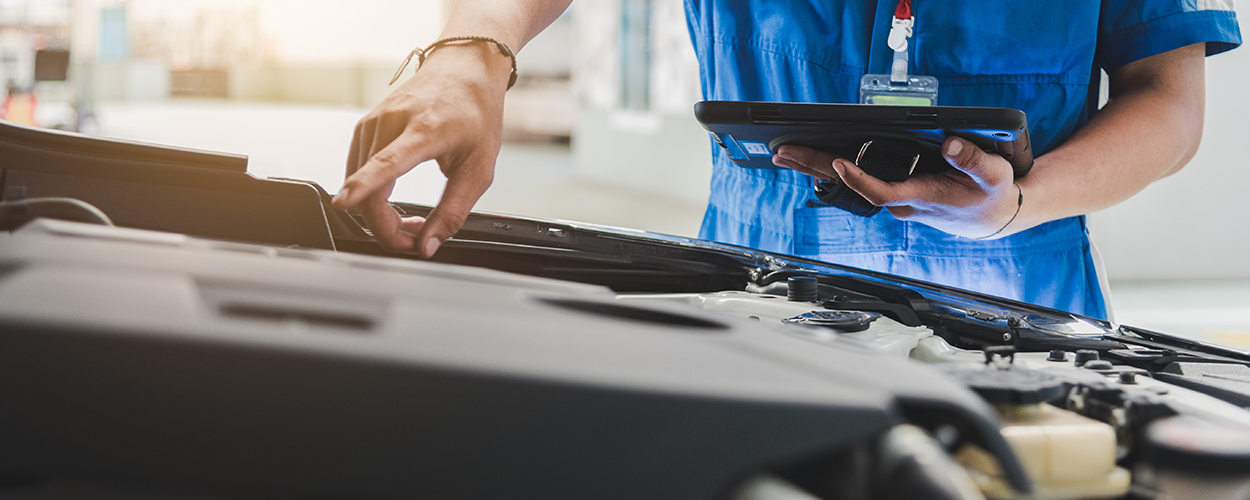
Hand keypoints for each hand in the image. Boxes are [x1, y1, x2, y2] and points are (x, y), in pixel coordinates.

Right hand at [331, 43, 510, 256]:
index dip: (363, 187)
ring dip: (380, 214)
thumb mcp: (479, 169)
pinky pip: (358, 171)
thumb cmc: (476, 113)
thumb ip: (453, 212)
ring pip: (358, 184)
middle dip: (386, 227)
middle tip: (416, 239)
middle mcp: (392, 122)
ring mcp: (373, 122)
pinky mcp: (365, 127)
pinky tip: (395, 200)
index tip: (343, 201)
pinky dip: (372, 195)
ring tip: (415, 221)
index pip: (387, 163)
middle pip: (369, 187)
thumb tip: (427, 246)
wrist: (464, 69)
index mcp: (425, 130)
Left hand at [774, 138, 1022, 238]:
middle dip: (816, 168)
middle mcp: (901, 202)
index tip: (839, 163)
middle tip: (784, 152)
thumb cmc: (992, 193)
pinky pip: (856, 182)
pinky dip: (832, 170)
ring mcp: (894, 200)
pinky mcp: (893, 194)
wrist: (992, 217)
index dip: (858, 179)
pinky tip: (810, 162)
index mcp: (921, 197)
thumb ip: (972, 159)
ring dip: (816, 169)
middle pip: (851, 188)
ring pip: (849, 185)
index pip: (881, 191)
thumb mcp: (993, 173)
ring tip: (785, 152)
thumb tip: (950, 144)